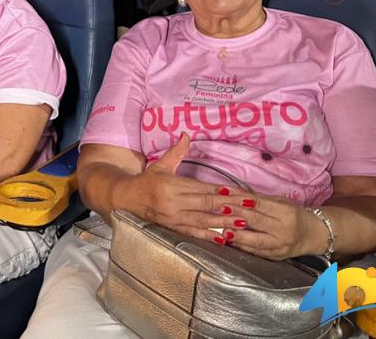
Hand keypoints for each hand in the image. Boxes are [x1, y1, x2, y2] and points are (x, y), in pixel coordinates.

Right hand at [121, 135, 238, 240]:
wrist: (125, 199)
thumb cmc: (146, 181)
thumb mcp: (160, 165)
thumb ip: (177, 152)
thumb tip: (186, 135)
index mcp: (171, 185)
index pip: (202, 188)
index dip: (222, 191)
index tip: (239, 193)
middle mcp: (173, 202)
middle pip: (206, 204)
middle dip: (230, 206)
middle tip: (250, 207)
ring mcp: (172, 217)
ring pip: (202, 220)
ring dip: (224, 223)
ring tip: (242, 223)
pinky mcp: (171, 228)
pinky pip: (192, 233)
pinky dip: (208, 236)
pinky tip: (223, 239)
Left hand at [217, 194, 322, 259]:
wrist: (313, 235)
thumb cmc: (293, 215)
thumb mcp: (280, 202)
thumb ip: (257, 199)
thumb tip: (232, 192)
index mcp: (286, 213)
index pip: (261, 206)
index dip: (243, 202)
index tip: (227, 199)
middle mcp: (284, 230)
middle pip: (258, 222)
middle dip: (238, 216)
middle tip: (221, 212)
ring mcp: (280, 246)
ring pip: (256, 241)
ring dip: (239, 236)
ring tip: (224, 232)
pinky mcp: (276, 257)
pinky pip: (257, 252)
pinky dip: (242, 247)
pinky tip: (231, 242)